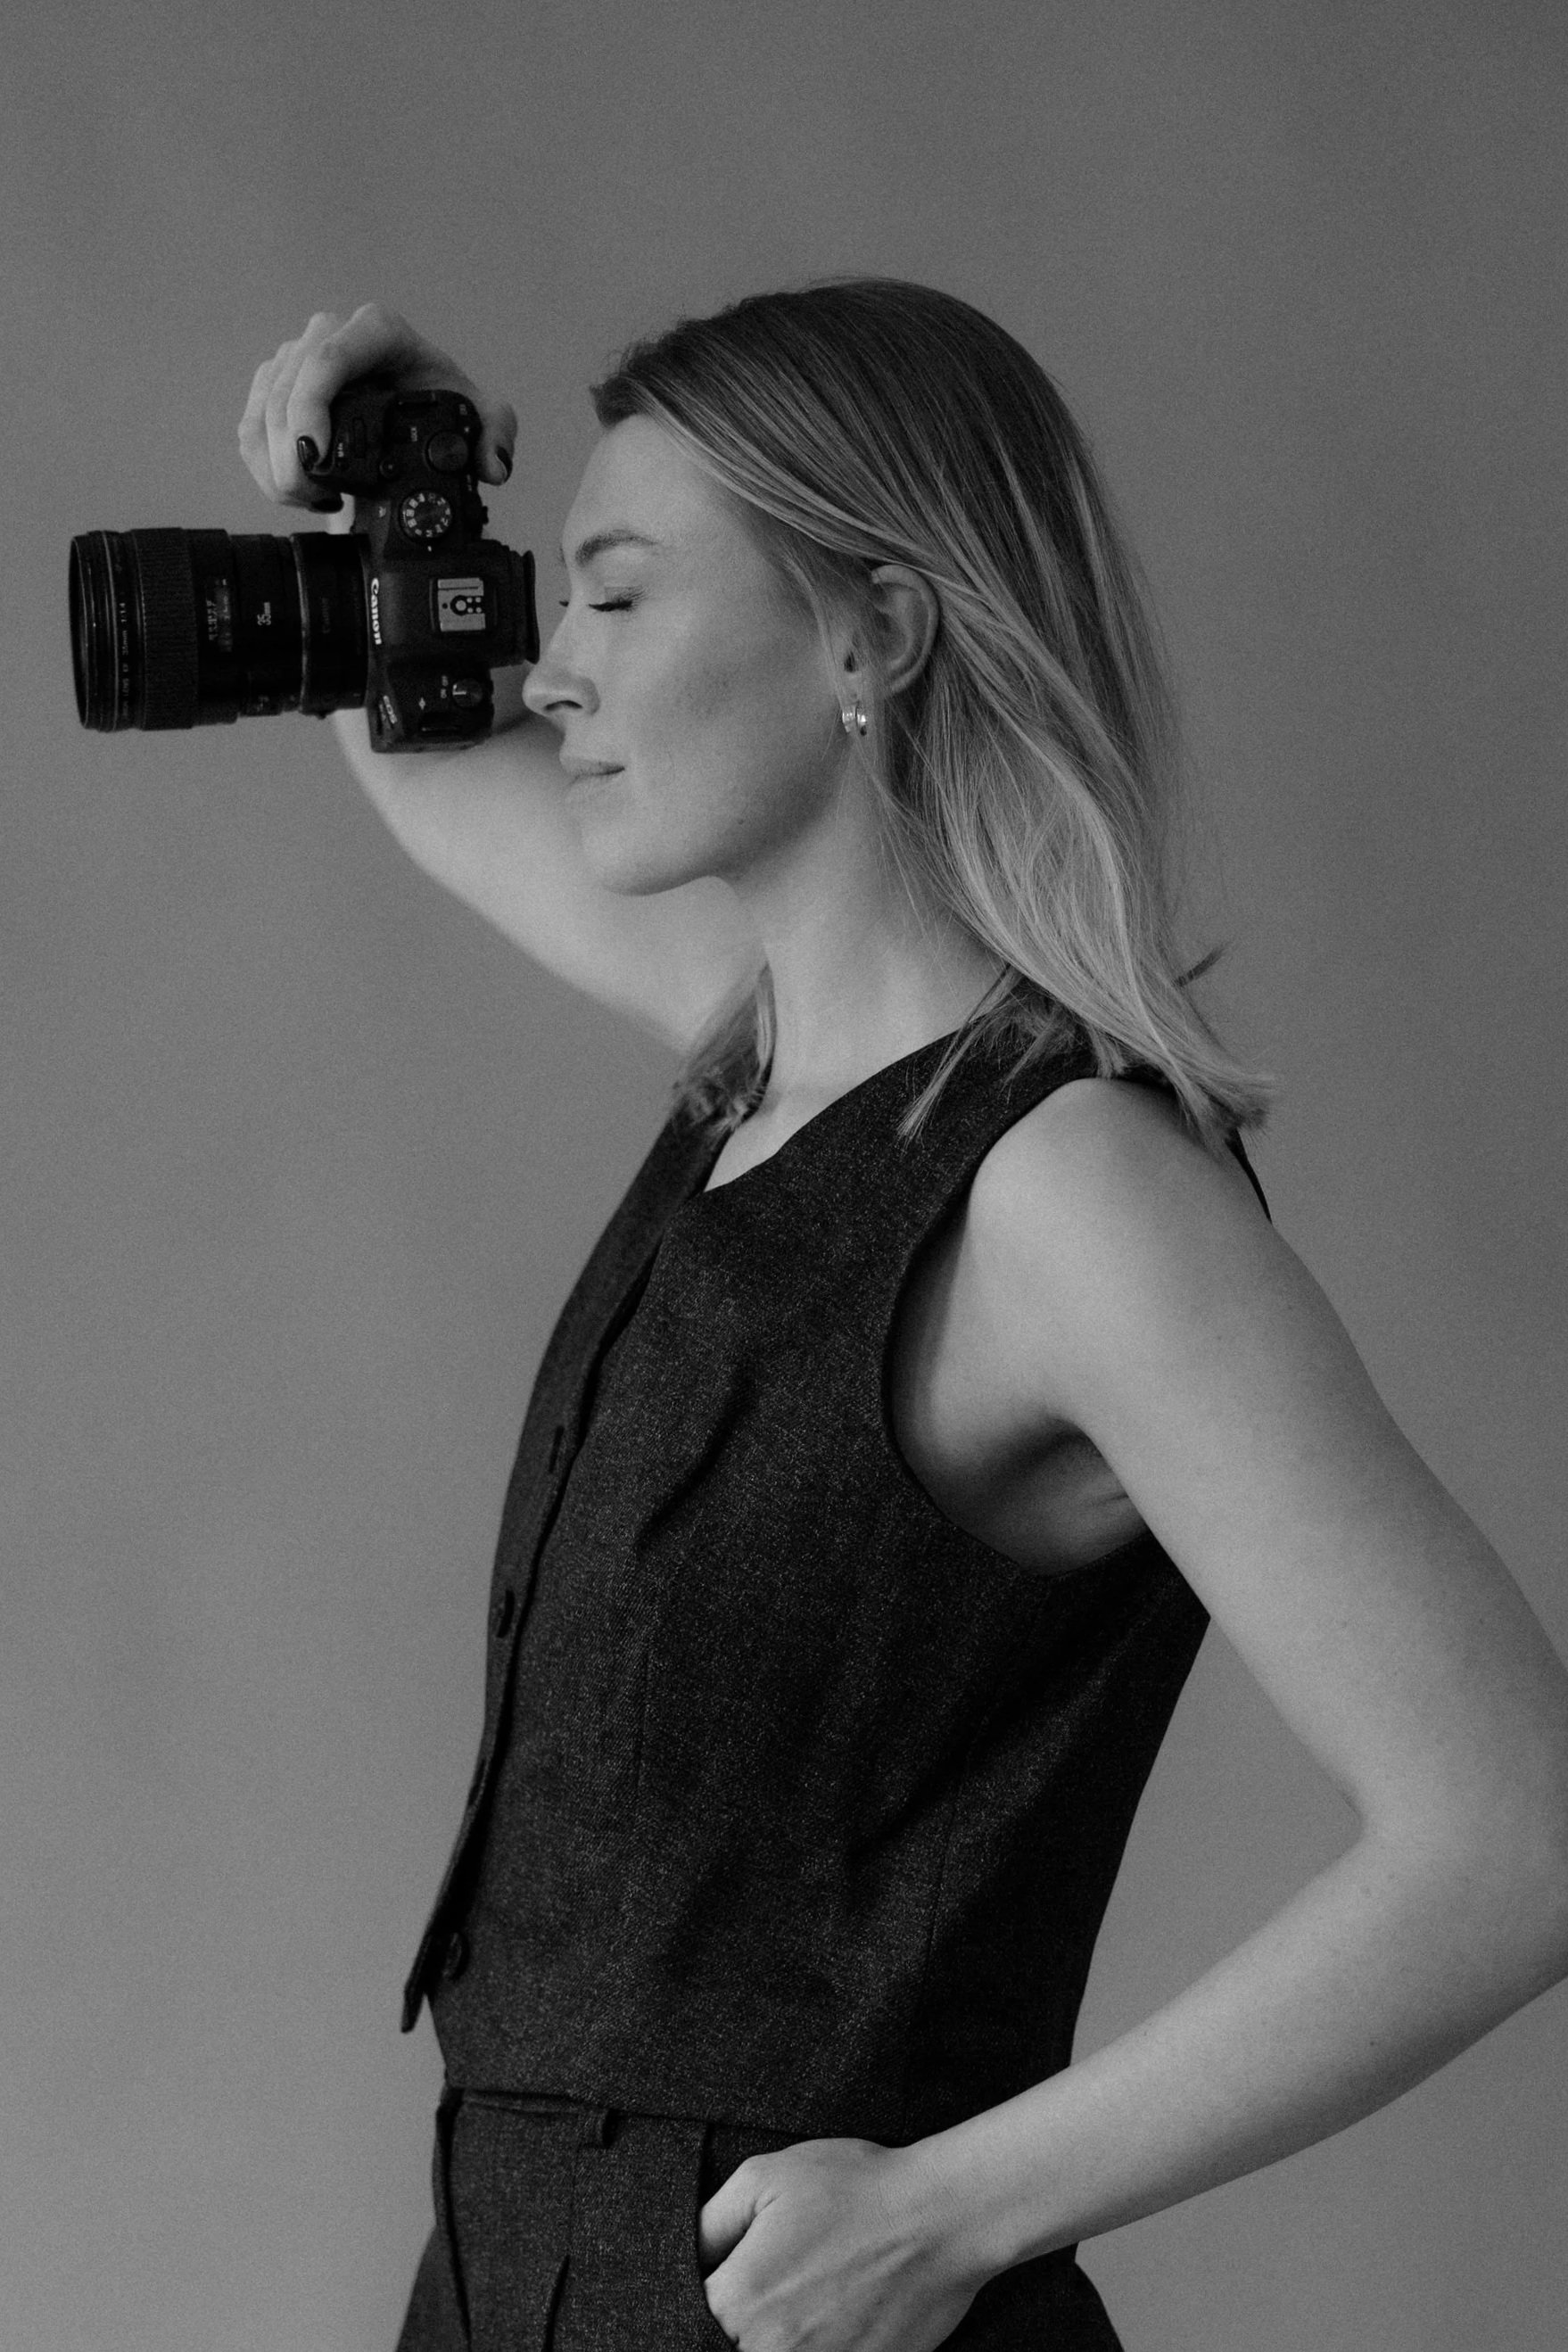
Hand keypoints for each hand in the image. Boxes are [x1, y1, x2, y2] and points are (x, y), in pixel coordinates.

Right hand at [236, 303, 516, 513]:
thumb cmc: (440, 404)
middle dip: (291, 451)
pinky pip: (250, 426)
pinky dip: (264, 467)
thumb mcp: (479, 415)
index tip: (316, 457)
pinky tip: (298, 492)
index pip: (331, 357)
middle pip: (288, 386)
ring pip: (262, 409)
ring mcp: (297, 357)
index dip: (312, 406)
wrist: (411, 412)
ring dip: (276, 465)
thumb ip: (498, 432)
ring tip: (313, 499)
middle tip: (315, 496)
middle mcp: (331, 333)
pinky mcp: (273, 385)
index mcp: (379, 331)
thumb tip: (492, 464)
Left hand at [697, 2135, 983, 2351]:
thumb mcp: (764, 2178)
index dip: (704, 2297)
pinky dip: (818, 2346)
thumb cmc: (854, 2187)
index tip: (729, 2277)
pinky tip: (829, 2319)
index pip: (687, 2318)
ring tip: (806, 2300)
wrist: (939, 2218)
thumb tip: (684, 2261)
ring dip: (775, 2337)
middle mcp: (769, 2350)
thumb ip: (708, 2225)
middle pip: (725, 2346)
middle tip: (780, 2284)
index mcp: (739, 2299)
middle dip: (737, 2323)